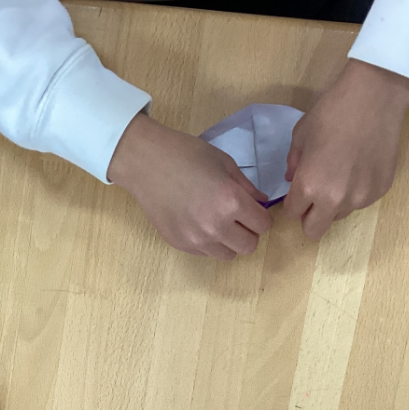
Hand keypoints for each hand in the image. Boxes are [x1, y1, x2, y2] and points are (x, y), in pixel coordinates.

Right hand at [107, 111, 271, 258]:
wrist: (145, 162)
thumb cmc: (186, 154)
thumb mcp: (224, 163)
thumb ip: (246, 187)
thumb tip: (261, 202)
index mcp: (230, 202)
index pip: (263, 225)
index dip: (261, 216)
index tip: (252, 208)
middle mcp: (215, 227)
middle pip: (249, 246)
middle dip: (249, 231)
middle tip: (238, 217)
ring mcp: (196, 239)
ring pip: (228, 255)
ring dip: (229, 241)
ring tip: (218, 222)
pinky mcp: (180, 244)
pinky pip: (206, 253)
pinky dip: (209, 242)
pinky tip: (197, 222)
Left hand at [282, 59, 408, 240]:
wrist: (375, 96)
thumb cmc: (332, 111)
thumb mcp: (301, 134)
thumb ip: (294, 163)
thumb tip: (293, 180)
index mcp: (310, 186)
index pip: (293, 213)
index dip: (293, 202)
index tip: (298, 191)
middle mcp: (335, 199)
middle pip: (315, 230)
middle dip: (310, 217)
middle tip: (314, 196)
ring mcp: (361, 197)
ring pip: (339, 216)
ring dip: (334, 204)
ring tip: (341, 173)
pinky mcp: (381, 190)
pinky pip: (361, 202)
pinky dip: (356, 192)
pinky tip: (360, 165)